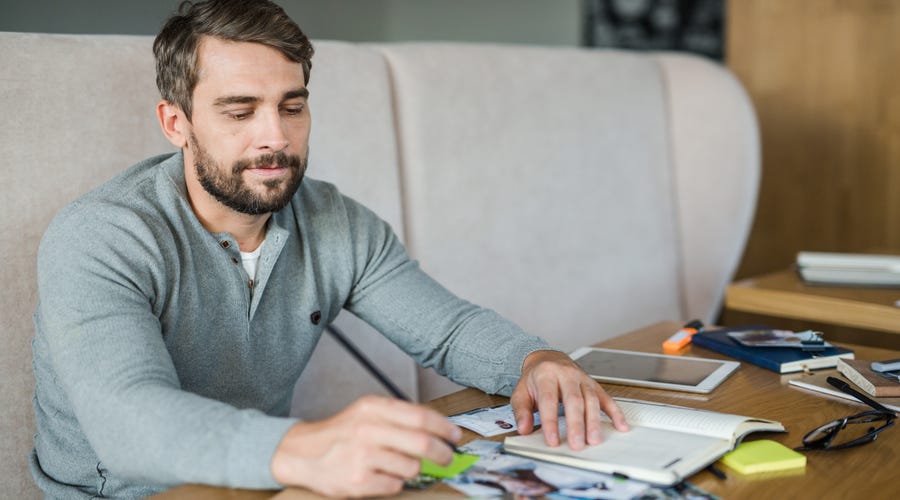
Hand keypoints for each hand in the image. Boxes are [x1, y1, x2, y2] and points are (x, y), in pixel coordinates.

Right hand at [270, 395, 460, 496]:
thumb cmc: (342, 434)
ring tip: (400, 466)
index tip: (456, 435)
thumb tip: (440, 430)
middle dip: (441, 453)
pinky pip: (395, 485)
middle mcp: (367, 429)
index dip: (444, 427)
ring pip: (411, 467)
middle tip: (447, 458)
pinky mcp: (358, 481)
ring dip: (413, 470)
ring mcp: (362, 456)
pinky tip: (381, 476)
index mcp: (373, 407)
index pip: (420, 416)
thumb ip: (400, 418)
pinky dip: (395, 483)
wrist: (302, 453)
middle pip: (421, 442)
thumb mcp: (367, 412)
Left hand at [510, 350, 628, 449]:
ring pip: (591, 399)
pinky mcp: (594, 384)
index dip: (551, 422)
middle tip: (577, 444)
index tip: (553, 440)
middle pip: (574, 400)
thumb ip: (521, 411)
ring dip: (594, 421)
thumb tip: (524, 429)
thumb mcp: (521, 392)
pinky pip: (606, 398)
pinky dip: (615, 412)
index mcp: (546, 375)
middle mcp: (566, 374)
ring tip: (594, 440)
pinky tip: (620, 426)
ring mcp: (582, 379)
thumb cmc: (535, 378)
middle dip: (576, 424)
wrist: (547, 358)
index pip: (549, 399)